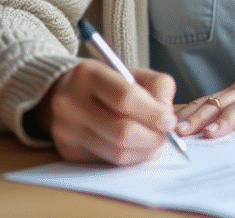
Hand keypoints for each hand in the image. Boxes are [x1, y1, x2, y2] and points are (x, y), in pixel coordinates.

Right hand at [34, 59, 175, 164]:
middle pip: (121, 131)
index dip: (153, 112)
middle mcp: (69, 103)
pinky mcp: (67, 152)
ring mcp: (65, 130)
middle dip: (152, 138)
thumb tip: (167, 115)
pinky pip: (108, 162)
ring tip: (154, 142)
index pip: (125, 97)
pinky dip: (130, 158)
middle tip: (166, 137)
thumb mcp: (133, 72)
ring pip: (117, 152)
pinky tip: (136, 148)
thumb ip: (158, 86)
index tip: (169, 121)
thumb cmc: (109, 83)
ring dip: (144, 151)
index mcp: (87, 74)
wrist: (68, 94)